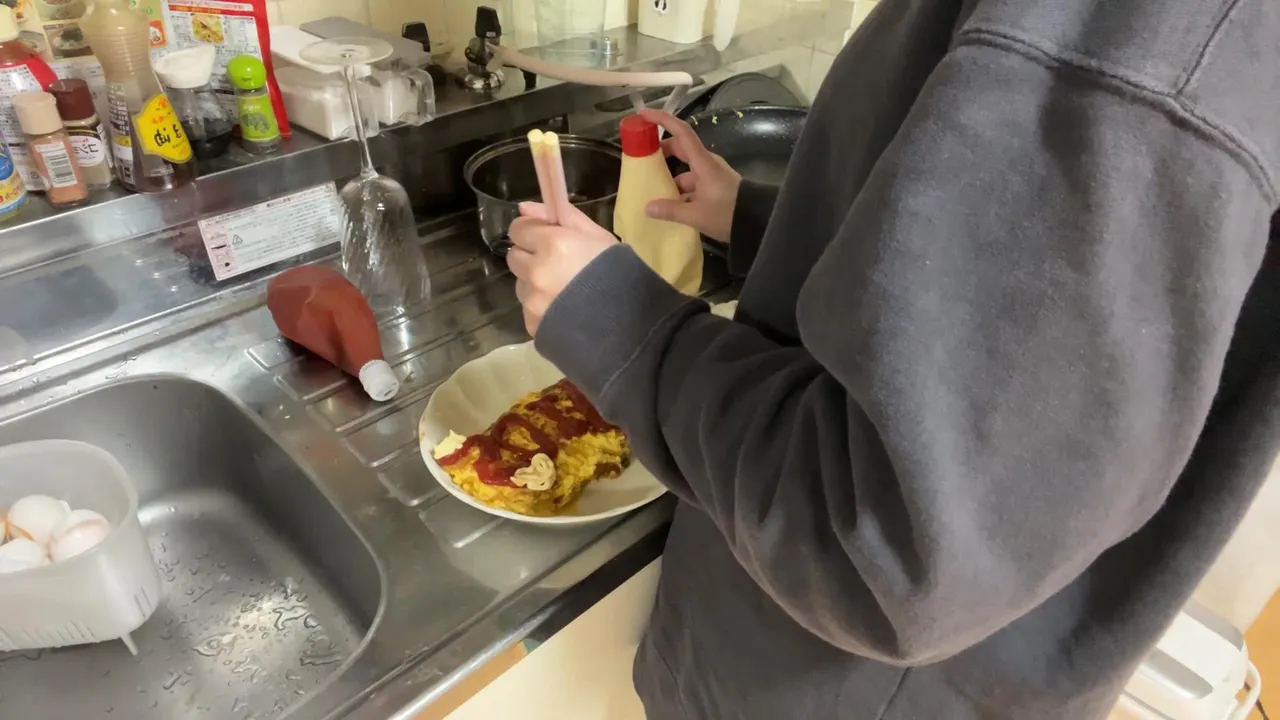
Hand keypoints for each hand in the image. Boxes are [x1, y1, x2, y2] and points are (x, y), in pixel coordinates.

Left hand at [507, 201, 618, 335]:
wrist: (630, 324)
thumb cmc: (618, 274)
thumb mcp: (598, 237)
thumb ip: (562, 217)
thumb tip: (524, 207)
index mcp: (553, 244)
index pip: (518, 229)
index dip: (530, 232)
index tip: (544, 239)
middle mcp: (537, 271)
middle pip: (514, 257)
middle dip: (530, 258)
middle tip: (556, 266)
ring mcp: (532, 301)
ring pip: (520, 285)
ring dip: (534, 285)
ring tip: (563, 293)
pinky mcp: (532, 325)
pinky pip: (528, 310)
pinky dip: (541, 309)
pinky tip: (563, 311)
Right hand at [639, 108, 741, 243]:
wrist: (757, 221)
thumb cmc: (728, 213)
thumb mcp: (696, 215)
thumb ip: (671, 210)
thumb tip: (648, 207)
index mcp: (703, 163)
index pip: (681, 132)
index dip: (663, 120)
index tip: (644, 114)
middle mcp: (707, 164)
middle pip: (680, 148)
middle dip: (661, 150)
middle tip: (642, 157)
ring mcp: (711, 175)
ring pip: (685, 169)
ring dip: (670, 175)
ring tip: (651, 187)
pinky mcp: (714, 187)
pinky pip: (692, 182)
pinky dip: (679, 189)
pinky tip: (669, 204)